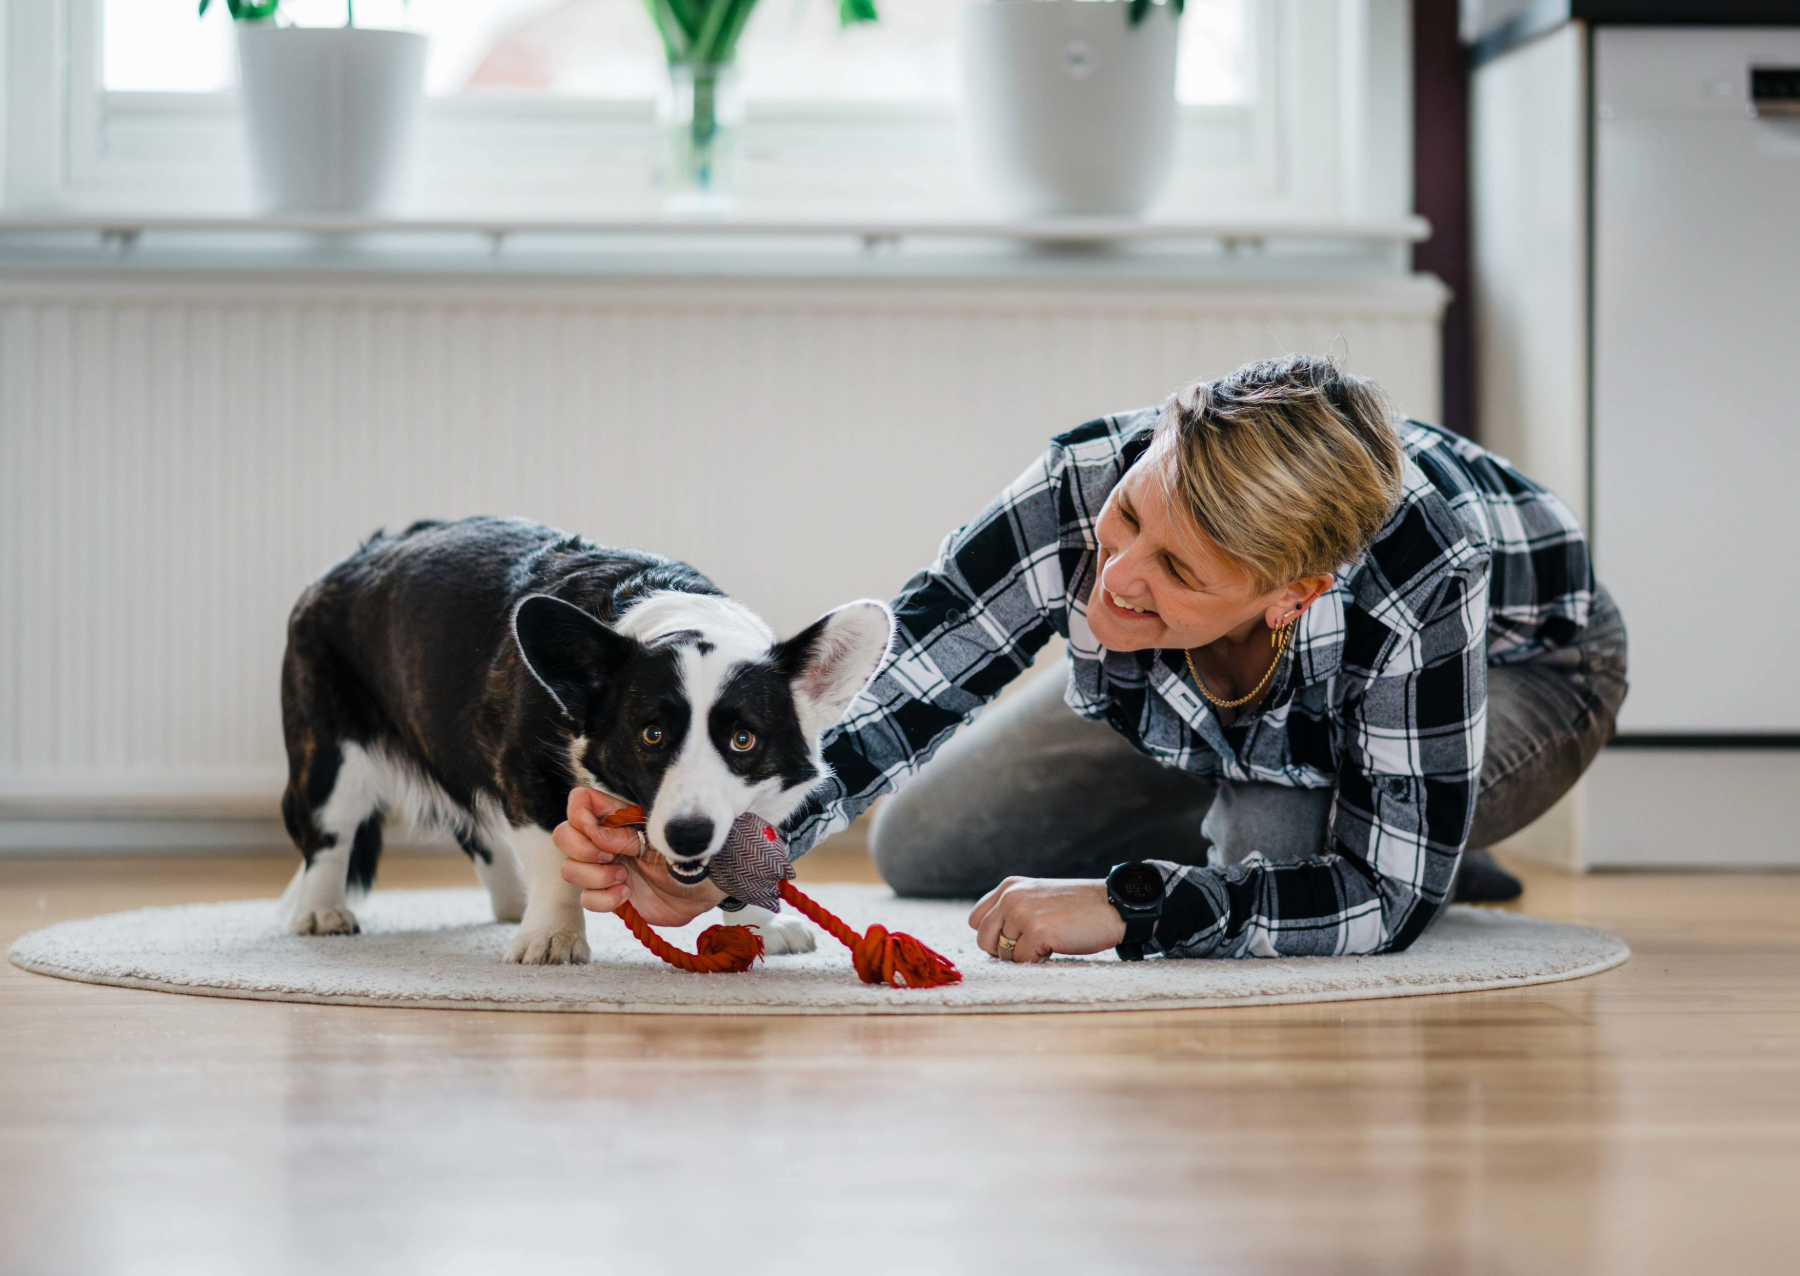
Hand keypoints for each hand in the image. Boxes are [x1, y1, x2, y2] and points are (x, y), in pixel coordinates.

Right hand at [554, 788, 725, 926]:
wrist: (703, 889)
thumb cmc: (689, 854)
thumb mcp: (662, 838)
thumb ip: (629, 834)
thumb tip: (597, 837)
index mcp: (619, 818)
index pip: (580, 801)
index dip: (580, 814)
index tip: (598, 829)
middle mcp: (606, 841)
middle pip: (563, 834)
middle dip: (582, 848)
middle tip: (609, 856)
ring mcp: (605, 868)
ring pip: (570, 869)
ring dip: (595, 876)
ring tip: (624, 878)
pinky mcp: (608, 895)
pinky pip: (586, 899)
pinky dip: (603, 899)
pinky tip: (626, 895)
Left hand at [967, 877, 1128, 962]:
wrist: (1112, 906)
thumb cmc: (1078, 907)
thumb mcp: (1037, 897)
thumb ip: (1011, 909)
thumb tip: (989, 939)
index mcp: (1009, 887)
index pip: (977, 920)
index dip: (994, 935)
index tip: (1017, 937)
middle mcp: (1011, 897)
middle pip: (984, 940)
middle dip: (1005, 951)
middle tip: (1033, 944)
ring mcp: (1022, 913)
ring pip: (1003, 954)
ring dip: (1025, 956)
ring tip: (1049, 940)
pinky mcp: (1036, 930)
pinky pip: (1022, 961)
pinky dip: (1039, 960)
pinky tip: (1057, 946)